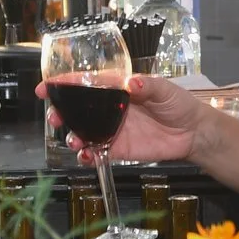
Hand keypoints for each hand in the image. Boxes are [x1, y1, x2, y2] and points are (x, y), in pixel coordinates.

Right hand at [65, 73, 205, 161]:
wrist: (193, 132)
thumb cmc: (179, 104)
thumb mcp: (164, 89)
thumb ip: (147, 86)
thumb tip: (132, 83)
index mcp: (118, 89)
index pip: (87, 83)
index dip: (64, 84)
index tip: (46, 87)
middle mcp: (110, 109)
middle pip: (78, 109)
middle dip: (61, 113)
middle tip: (54, 118)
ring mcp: (112, 130)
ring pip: (83, 132)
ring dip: (72, 136)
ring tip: (73, 140)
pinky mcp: (118, 149)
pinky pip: (96, 152)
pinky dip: (87, 155)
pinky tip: (85, 155)